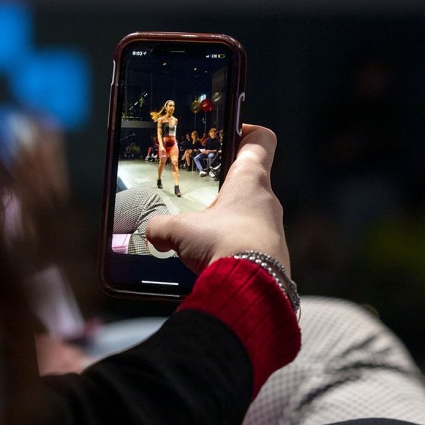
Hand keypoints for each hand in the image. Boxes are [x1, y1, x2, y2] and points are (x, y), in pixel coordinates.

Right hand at [146, 125, 290, 274]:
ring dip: (227, 220)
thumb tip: (152, 231)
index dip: (246, 131)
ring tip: (201, 235)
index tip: (229, 134)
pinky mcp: (273, 256)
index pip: (261, 140)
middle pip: (250, 180)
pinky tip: (212, 260)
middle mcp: (267, 201)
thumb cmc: (224, 246)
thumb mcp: (181, 231)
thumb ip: (161, 226)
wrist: (252, 292)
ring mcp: (273, 229)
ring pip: (249, 214)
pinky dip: (232, 247)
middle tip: (200, 194)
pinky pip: (251, 243)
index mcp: (251, 180)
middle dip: (225, 186)